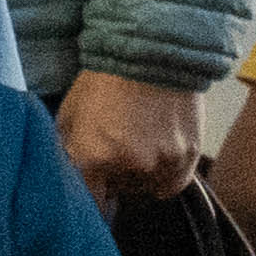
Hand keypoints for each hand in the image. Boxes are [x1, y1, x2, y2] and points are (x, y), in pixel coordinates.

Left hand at [55, 69, 210, 204]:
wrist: (151, 50)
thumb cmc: (102, 80)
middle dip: (112, 180)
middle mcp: (130, 166)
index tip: (90, 195)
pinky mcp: (189, 156)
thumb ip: (67, 152)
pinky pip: (172, 184)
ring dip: (139, 178)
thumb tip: (67, 180)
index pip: (89, 205)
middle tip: (112, 157)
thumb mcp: (69, 114)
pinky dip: (163, 176)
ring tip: (136, 150)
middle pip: (118, 194)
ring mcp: (163, 163)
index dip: (89, 203)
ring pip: (146, 190)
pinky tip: (156, 157)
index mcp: (93, 157)